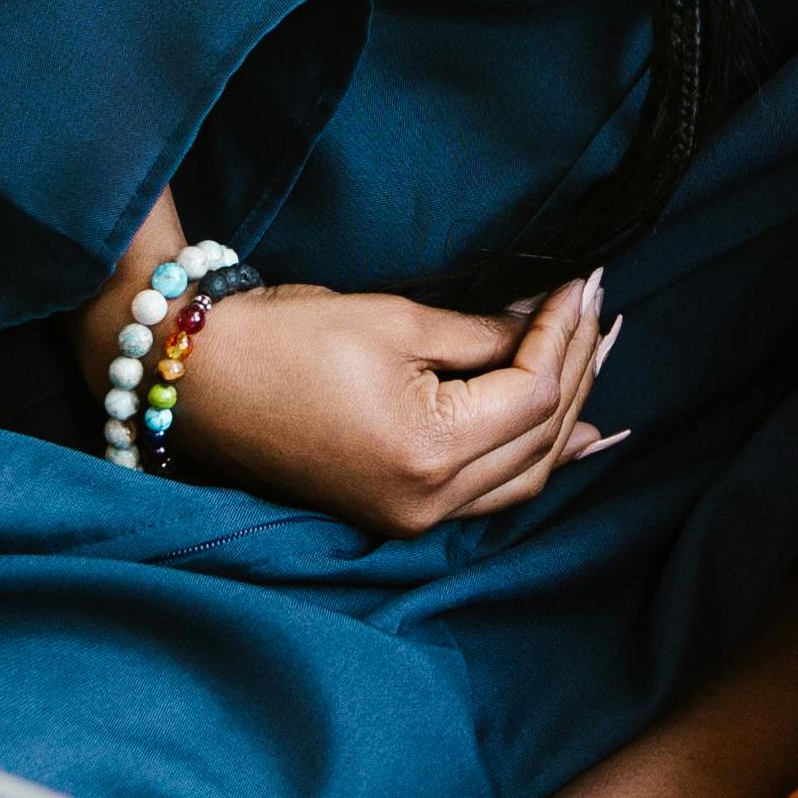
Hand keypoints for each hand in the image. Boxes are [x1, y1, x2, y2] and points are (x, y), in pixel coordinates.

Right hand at [157, 275, 616, 539]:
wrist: (195, 382)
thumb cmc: (283, 340)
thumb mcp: (395, 320)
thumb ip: (483, 331)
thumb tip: (543, 316)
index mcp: (427, 452)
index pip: (533, 393)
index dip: (565, 333)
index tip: (585, 280)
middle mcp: (428, 502)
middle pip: (540, 438)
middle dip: (579, 367)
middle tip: (603, 307)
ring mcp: (412, 517)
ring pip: (524, 476)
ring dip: (567, 417)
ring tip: (600, 359)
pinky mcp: (396, 513)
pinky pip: (490, 493)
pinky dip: (533, 458)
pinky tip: (570, 435)